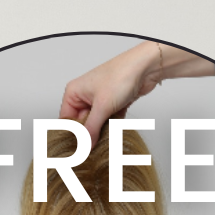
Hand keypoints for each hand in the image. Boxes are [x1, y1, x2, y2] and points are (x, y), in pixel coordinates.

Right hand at [61, 41, 214, 143]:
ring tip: (105, 138)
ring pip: (95, 123)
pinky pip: (107, 120)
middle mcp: (84, 95)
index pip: (66, 121)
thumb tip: (84, 147)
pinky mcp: (111, 103)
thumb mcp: (102, 106)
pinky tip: (115, 131)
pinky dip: (111, 126)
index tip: (77, 149)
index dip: (72, 135)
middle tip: (92, 147)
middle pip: (81, 124)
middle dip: (88, 134)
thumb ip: (91, 130)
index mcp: (74, 92)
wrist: (147, 66)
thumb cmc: (122, 74)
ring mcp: (98, 99)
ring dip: (101, 131)